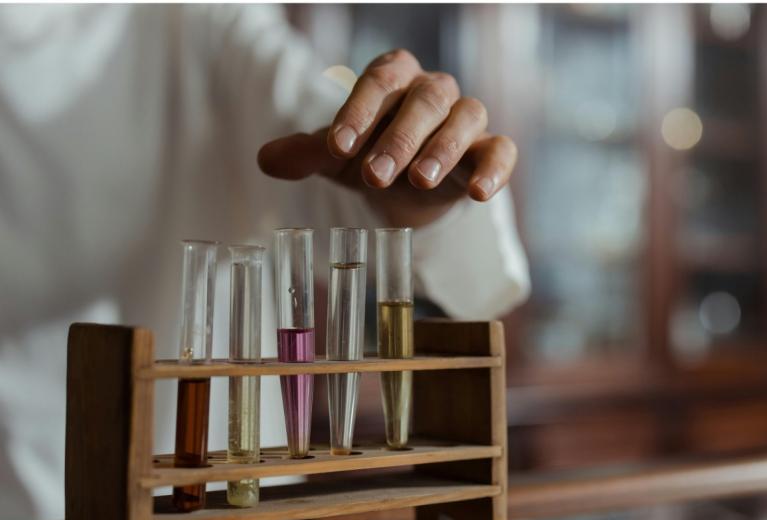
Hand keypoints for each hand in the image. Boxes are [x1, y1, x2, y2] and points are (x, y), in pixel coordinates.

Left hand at [258, 49, 517, 227]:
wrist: (405, 193)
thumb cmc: (371, 159)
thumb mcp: (337, 158)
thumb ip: (305, 154)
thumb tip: (264, 159)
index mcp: (394, 79)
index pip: (381, 79)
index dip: (360, 110)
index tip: (337, 148)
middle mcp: (433, 92)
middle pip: (426, 98)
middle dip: (399, 137)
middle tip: (373, 176)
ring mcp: (465, 120)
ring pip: (466, 117)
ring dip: (442, 149)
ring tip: (418, 181)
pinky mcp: (488, 152)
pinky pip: (502, 150)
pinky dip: (494, 168)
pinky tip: (478, 193)